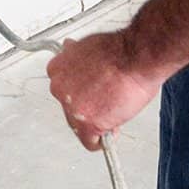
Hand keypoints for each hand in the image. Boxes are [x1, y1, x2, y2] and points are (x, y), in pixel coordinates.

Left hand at [46, 31, 162, 151]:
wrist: (132, 58)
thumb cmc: (116, 51)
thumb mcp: (85, 46)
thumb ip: (74, 58)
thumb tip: (72, 54)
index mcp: (57, 69)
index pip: (63, 89)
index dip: (80, 92)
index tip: (90, 92)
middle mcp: (59, 88)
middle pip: (69, 108)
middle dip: (87, 108)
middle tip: (104, 102)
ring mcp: (72, 107)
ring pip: (79, 125)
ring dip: (95, 122)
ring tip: (113, 111)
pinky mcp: (88, 123)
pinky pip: (90, 142)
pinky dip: (101, 141)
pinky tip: (111, 131)